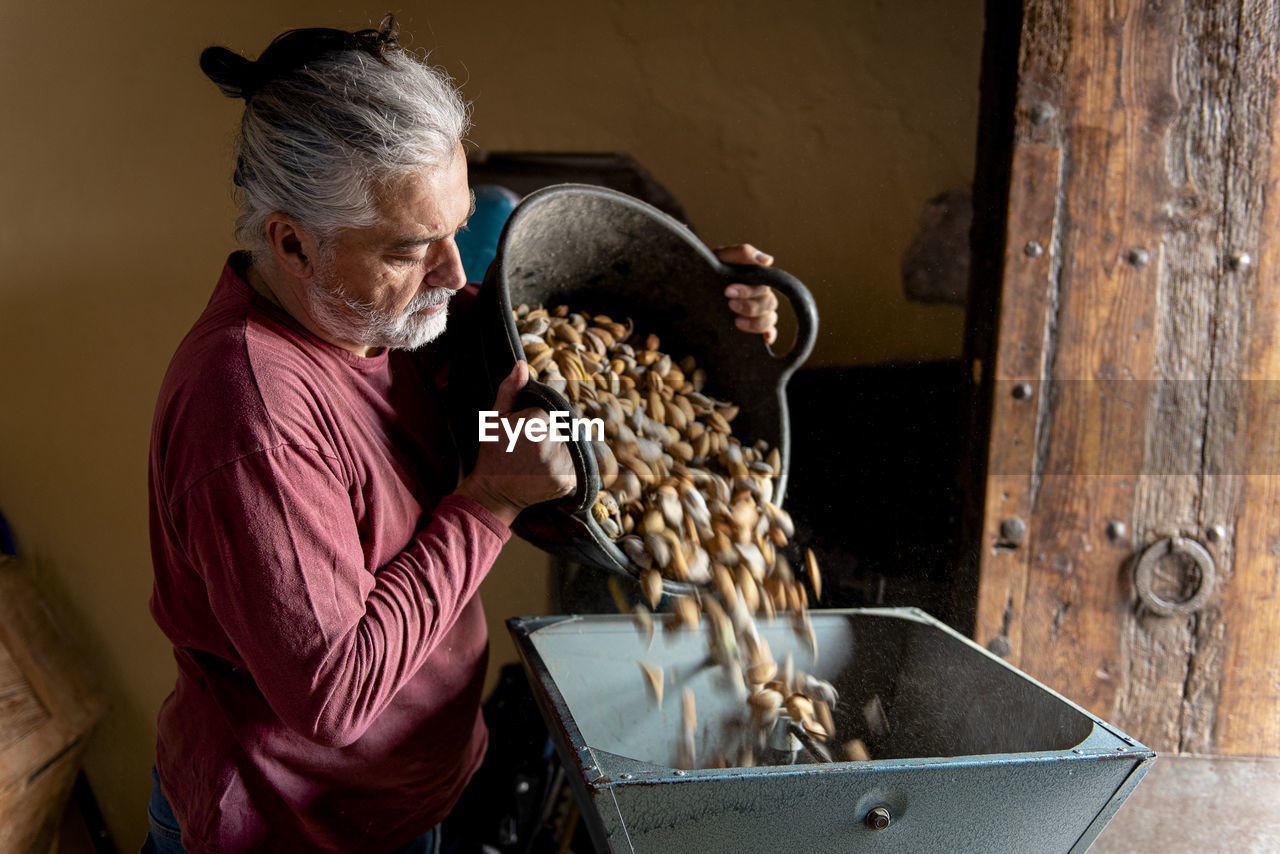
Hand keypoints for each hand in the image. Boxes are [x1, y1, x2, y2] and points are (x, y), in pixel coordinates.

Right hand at [455, 361, 576, 525]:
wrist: (493, 491)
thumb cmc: (494, 451)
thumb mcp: (496, 417)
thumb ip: (510, 389)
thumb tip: (522, 364)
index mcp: (532, 423)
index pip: (550, 411)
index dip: (537, 421)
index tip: (524, 433)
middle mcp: (548, 443)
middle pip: (562, 427)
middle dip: (550, 433)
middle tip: (529, 448)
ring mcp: (559, 464)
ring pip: (571, 444)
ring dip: (560, 448)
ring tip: (537, 459)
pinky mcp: (567, 480)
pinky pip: (576, 462)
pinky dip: (566, 463)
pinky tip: (546, 468)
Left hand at [714, 244, 779, 344]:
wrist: (691, 288)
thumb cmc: (709, 270)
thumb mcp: (720, 258)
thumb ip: (741, 253)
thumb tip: (768, 260)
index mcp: (754, 278)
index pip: (763, 285)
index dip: (748, 290)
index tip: (727, 291)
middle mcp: (759, 295)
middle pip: (769, 303)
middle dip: (750, 306)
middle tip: (729, 305)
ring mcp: (757, 312)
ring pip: (770, 318)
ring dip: (757, 322)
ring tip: (737, 322)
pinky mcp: (753, 327)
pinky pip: (770, 332)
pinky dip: (770, 334)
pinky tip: (764, 338)